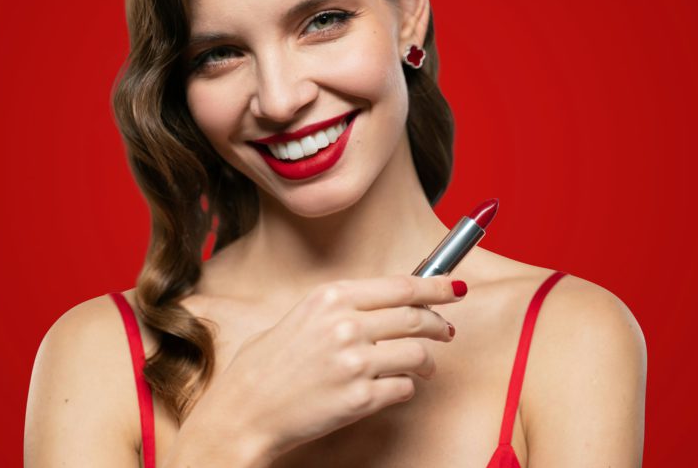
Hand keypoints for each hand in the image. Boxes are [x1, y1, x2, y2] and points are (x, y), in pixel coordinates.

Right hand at [190, 274, 466, 459]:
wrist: (243, 411)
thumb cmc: (265, 366)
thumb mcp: (299, 317)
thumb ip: (342, 309)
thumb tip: (387, 305)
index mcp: (331, 297)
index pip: (400, 286)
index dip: (435, 286)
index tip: (454, 287)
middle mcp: (346, 324)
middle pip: (415, 317)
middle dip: (440, 324)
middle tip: (448, 330)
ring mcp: (355, 362)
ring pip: (418, 354)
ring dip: (428, 360)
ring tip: (426, 366)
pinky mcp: (360, 398)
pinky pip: (404, 388)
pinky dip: (406, 388)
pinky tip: (395, 388)